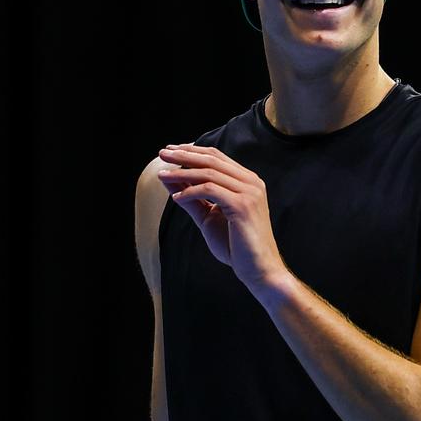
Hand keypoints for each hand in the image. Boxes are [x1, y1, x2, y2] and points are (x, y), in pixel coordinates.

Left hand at [156, 144, 288, 295]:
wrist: (258, 269)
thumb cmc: (236, 245)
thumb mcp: (208, 217)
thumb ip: (192, 198)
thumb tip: (170, 179)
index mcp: (246, 181)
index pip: (216, 156)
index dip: (192, 151)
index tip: (170, 151)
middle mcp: (250, 182)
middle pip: (212, 159)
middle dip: (184, 155)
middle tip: (162, 154)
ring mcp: (249, 192)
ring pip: (210, 172)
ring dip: (182, 173)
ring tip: (162, 175)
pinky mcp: (242, 205)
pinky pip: (210, 190)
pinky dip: (190, 192)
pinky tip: (176, 198)